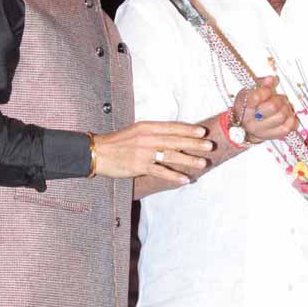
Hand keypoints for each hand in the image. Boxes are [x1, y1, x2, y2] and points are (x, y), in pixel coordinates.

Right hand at [93, 121, 212, 183]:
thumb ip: (153, 133)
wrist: (98, 152)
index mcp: (147, 127)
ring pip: (171, 156)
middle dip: (194, 143)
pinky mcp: (139, 166)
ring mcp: (143, 152)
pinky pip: (160, 171)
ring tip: (203, 163)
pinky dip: (173, 176)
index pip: (172, 127)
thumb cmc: (117, 142)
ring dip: (188, 160)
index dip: (188, 129)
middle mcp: (147, 138)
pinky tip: (184, 180)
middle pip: (175, 140)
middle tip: (209, 145)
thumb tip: (173, 136)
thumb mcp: (136, 131)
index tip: (203, 131)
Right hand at [235, 77, 297, 142]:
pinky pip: (287, 127)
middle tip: (277, 98)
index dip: (265, 91)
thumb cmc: (248, 107)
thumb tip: (271, 79)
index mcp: (244, 108)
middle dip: (278, 99)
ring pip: (281, 116)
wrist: (246, 127)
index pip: (255, 98)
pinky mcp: (273, 136)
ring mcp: (262, 131)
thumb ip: (260, 84)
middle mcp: (251, 122)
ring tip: (282, 106)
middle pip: (272, 107)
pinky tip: (287, 115)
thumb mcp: (249, 92)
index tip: (267, 90)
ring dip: (285, 108)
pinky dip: (291, 119)